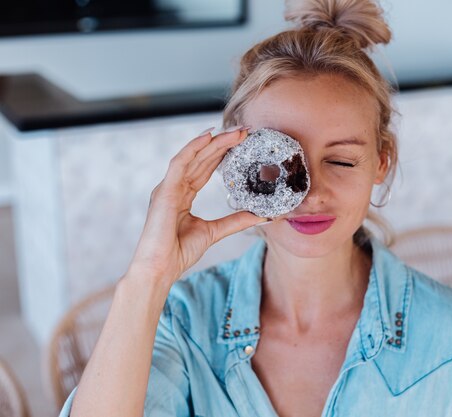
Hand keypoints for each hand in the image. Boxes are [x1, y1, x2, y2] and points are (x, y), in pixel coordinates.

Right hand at [127, 126, 265, 288]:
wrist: (161, 268)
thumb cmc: (180, 251)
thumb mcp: (215, 231)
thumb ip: (236, 221)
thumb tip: (262, 215)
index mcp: (183, 194)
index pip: (205, 167)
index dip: (222, 153)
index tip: (243, 142)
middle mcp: (174, 187)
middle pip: (201, 158)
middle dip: (222, 143)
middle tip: (244, 130)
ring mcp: (167, 187)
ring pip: (192, 156)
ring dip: (213, 142)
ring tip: (234, 131)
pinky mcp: (164, 191)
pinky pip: (179, 163)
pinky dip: (193, 148)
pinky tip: (209, 137)